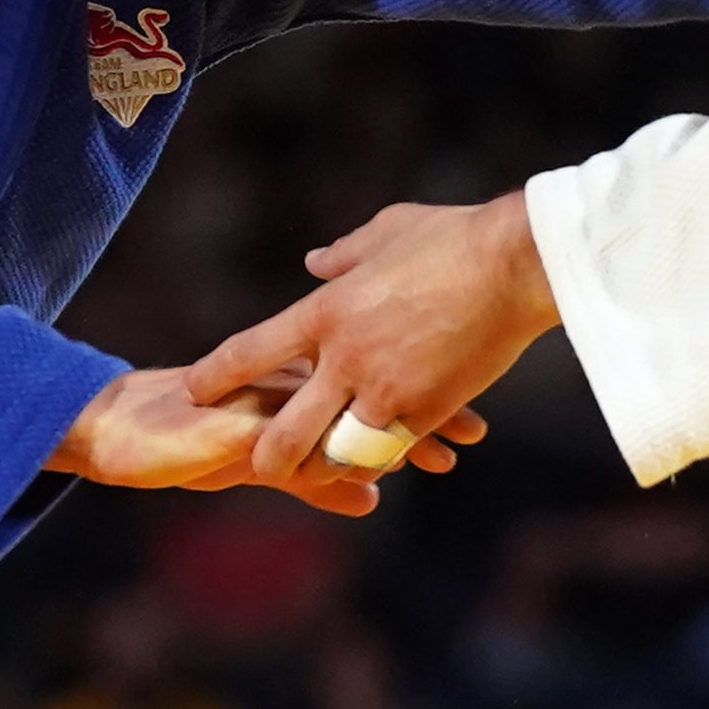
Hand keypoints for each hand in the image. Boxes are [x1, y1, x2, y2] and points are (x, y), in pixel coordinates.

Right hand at [50, 360, 477, 517]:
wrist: (113, 433)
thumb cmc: (186, 443)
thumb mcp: (260, 468)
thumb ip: (317, 479)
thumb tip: (372, 497)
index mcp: (290, 381)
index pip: (365, 375)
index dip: (416, 387)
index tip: (468, 406)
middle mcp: (282, 388)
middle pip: (365, 389)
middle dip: (423, 410)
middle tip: (475, 432)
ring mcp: (260, 409)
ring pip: (336, 415)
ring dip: (390, 437)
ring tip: (441, 459)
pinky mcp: (233, 435)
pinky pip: (288, 451)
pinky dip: (325, 468)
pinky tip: (364, 484)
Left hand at [195, 193, 561, 486]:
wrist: (514, 266)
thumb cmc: (452, 238)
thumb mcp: (387, 232)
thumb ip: (344, 254)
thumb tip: (314, 262)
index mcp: (326, 311)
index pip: (250, 351)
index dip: (216, 376)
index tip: (193, 389)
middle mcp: (345, 359)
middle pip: (285, 429)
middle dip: (267, 455)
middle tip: (258, 466)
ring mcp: (386, 390)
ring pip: (337, 453)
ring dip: (324, 467)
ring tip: (316, 475)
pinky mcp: (427, 411)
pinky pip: (390, 451)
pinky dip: (381, 460)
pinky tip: (378, 467)